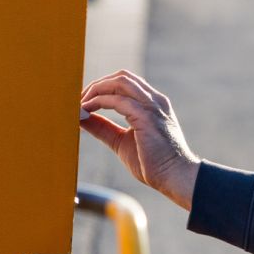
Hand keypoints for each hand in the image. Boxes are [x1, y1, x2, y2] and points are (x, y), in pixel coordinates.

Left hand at [80, 70, 200, 209]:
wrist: (174, 177)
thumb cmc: (153, 164)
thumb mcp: (121, 141)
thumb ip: (103, 128)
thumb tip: (81, 117)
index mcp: (152, 104)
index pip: (126, 83)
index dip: (103, 88)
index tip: (84, 101)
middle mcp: (154, 100)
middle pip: (122, 76)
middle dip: (97, 85)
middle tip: (79, 100)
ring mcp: (152, 106)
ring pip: (120, 82)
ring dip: (96, 90)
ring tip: (81, 104)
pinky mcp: (146, 117)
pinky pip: (118, 101)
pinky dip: (98, 102)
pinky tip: (87, 111)